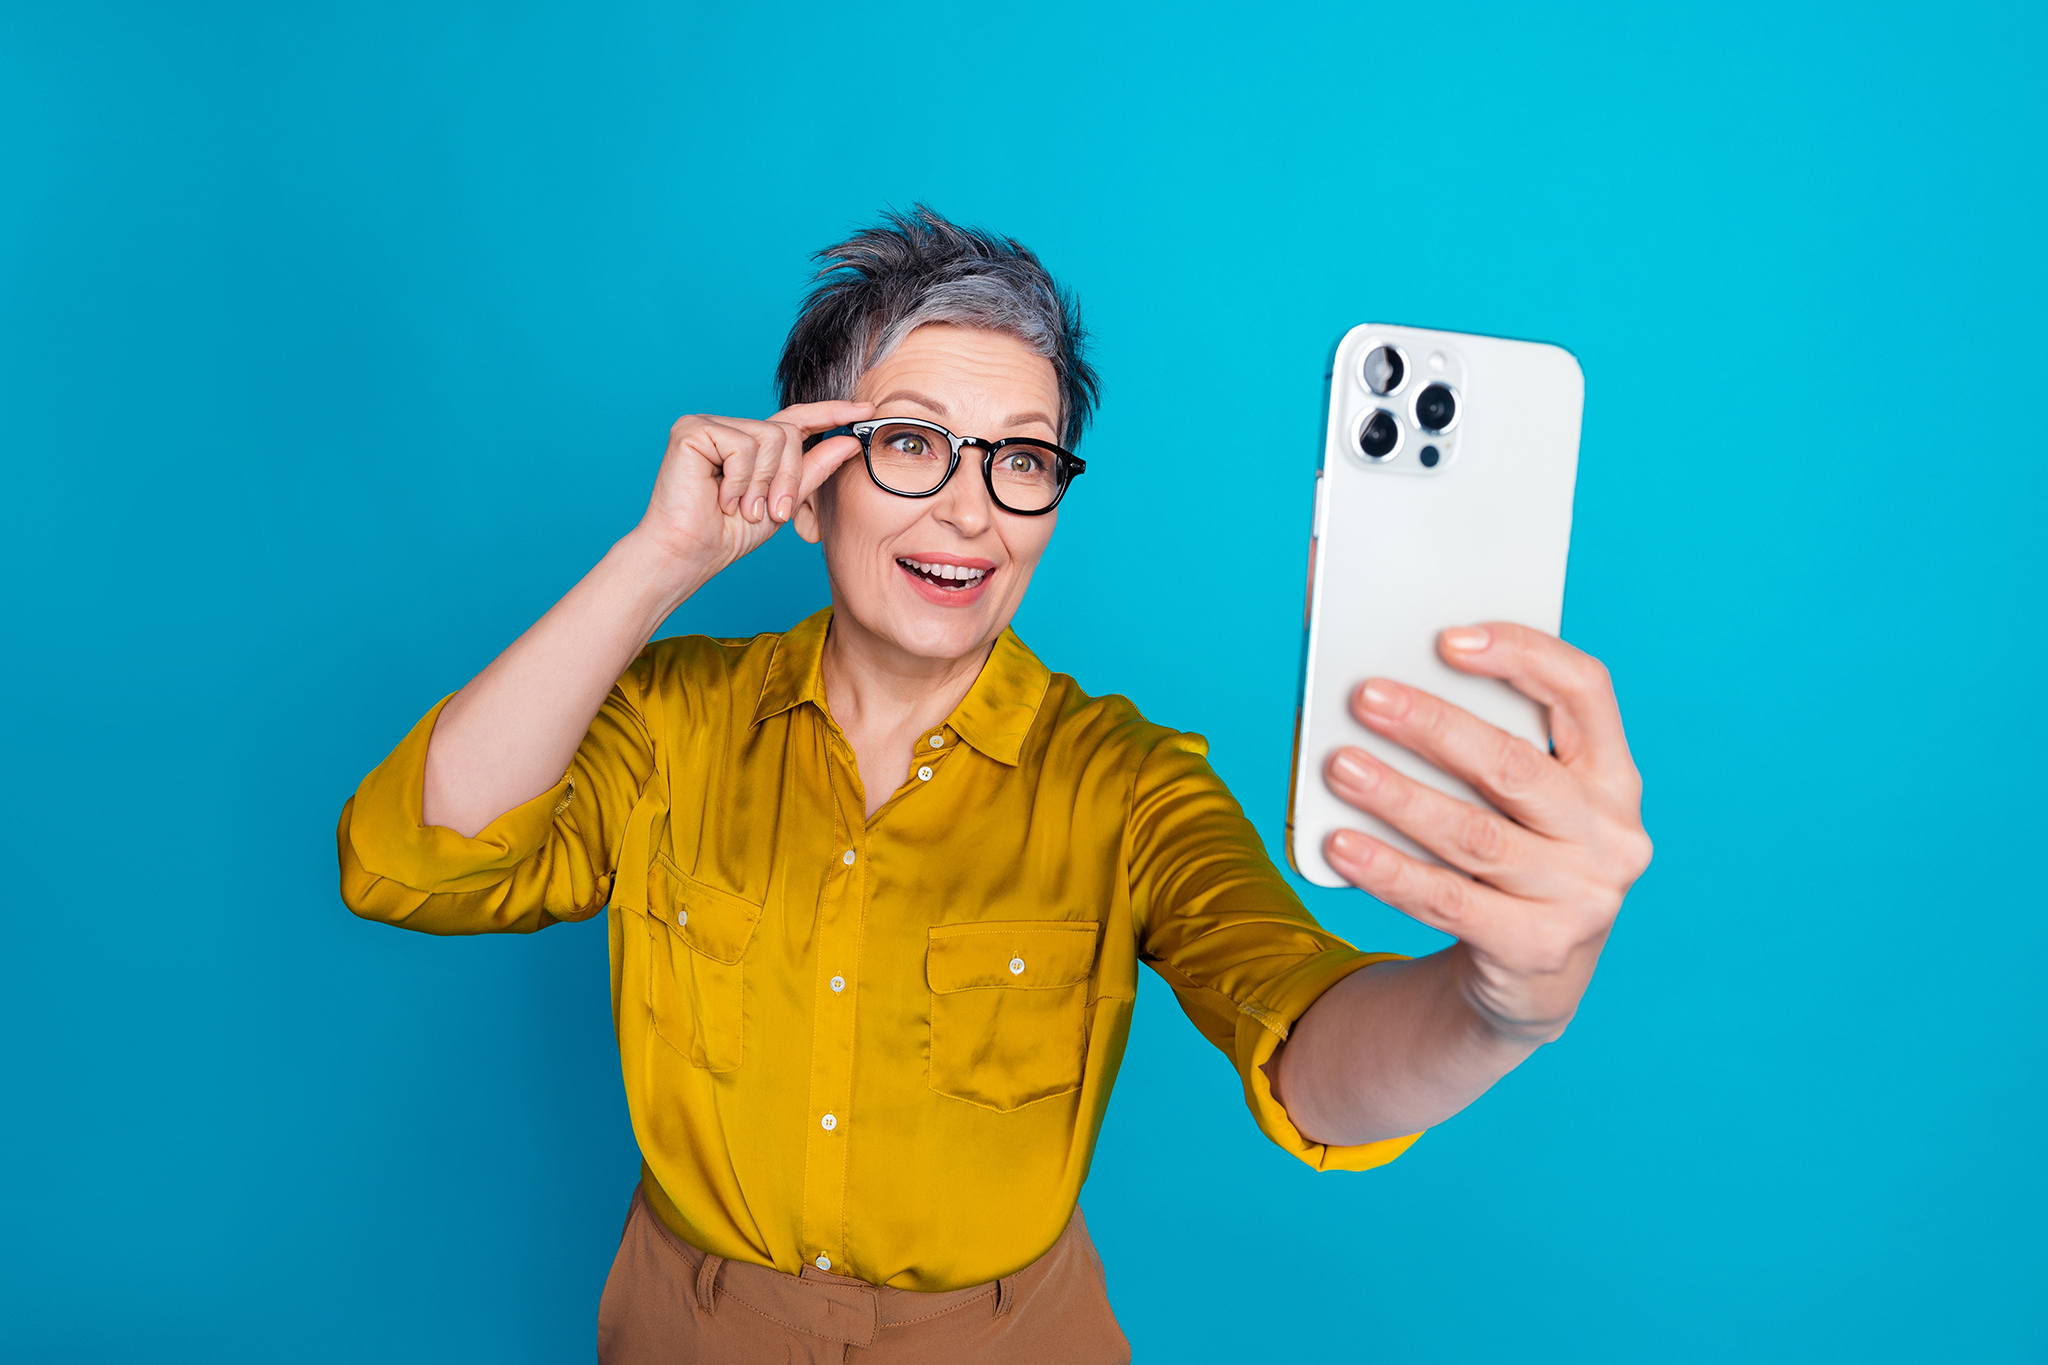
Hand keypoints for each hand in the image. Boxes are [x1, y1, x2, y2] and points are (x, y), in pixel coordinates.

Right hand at [633, 399, 873, 572]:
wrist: (690, 554)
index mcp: (754, 445)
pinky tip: (720, 497)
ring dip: (762, 484)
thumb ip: (813, 470)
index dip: (832, 413)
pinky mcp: (692, 429)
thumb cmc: (728, 534)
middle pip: (788, 434)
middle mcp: (732, 428)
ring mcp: (711, 425)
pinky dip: (739, 480)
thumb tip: (848, 442)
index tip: (867, 410)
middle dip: (788, 478)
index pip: (798, 420)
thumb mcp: (783, 503)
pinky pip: (741, 446)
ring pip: (769, 438)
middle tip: (769, 511)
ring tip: (740, 507)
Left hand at [1321, 624, 1651, 1043]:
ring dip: (1399, 796)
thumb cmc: (1511, 856)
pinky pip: (1448, 901)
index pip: (1585, 690)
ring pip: (1474, 834)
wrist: (1532, 978)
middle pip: (1515, 765)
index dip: (1522, 654)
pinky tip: (1341, 844)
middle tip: (1366, 697)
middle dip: (1433, 726)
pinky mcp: (1538, 949)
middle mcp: (1610, 833)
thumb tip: (1387, 692)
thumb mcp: (1517, 802)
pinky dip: (1388, 871)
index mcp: (1612, 774)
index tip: (1448, 638)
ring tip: (1340, 766)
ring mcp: (1582, 897)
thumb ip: (1482, 747)